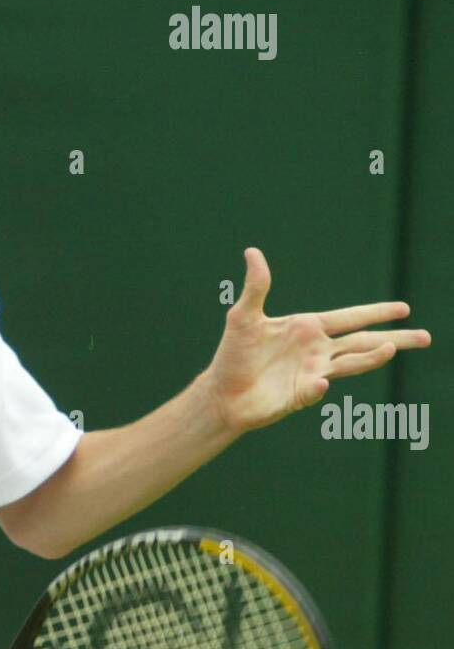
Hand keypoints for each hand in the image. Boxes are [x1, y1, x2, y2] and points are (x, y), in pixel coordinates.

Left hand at [203, 248, 430, 435]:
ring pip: (351, 364)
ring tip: (390, 349)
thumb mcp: (243, 317)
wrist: (221, 393)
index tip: (404, 309)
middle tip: (426, 338)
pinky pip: (314, 390)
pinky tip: (321, 381)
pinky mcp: (301, 396)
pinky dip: (319, 386)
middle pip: (364, 342)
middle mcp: (317, 351)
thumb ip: (256, 286)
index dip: (376, 312)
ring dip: (371, 358)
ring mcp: (312, 374)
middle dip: (395, 339)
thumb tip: (252, 251)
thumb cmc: (233, 356)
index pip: (350, 317)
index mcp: (308, 328)